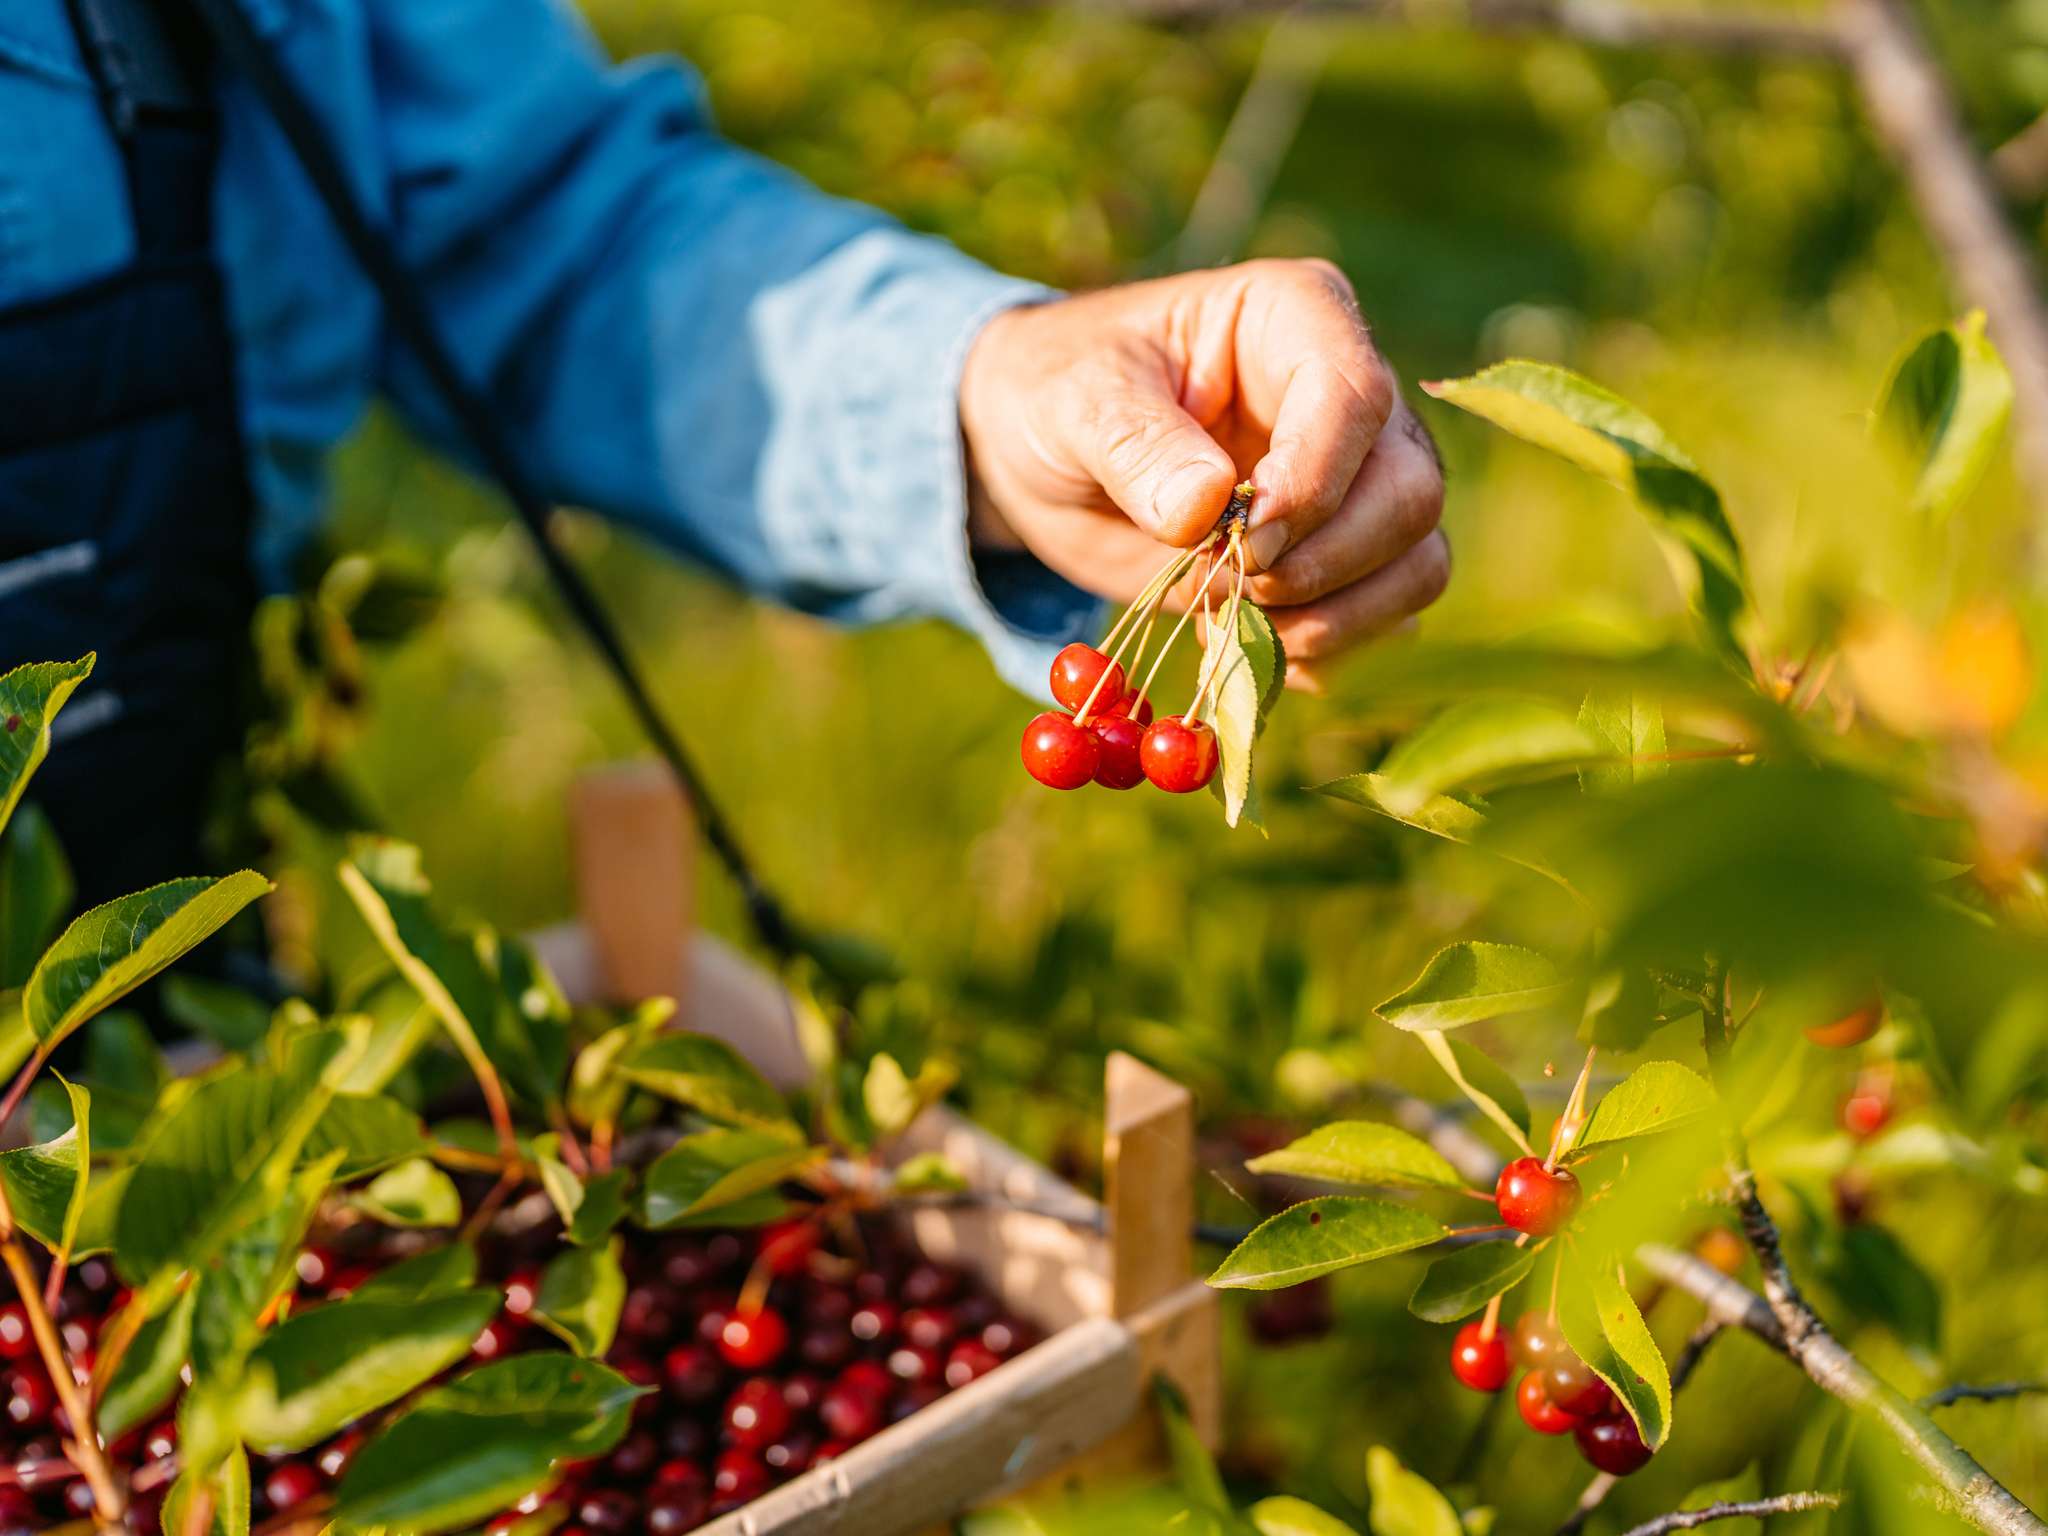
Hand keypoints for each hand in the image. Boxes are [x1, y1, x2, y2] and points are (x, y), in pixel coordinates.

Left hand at [959, 259, 1447, 689]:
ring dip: (1332, 621)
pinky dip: (1323, 654)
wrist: (1047, 457)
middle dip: (1323, 564)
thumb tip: (1206, 508)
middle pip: (1409, 492)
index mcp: (1297, 316)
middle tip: (1228, 589)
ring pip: (1416, 562)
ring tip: (1231, 628)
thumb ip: (1136, 445)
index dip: (1310, 484)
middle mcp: (1352, 398)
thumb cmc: (1061, 395)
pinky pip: (1385, 619)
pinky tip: (1242, 649)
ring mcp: (1361, 481)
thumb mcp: (1074, 401)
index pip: (1354, 397)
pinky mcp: (1348, 557)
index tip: (1242, 543)